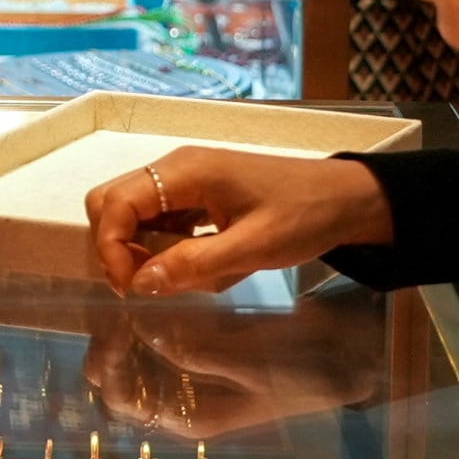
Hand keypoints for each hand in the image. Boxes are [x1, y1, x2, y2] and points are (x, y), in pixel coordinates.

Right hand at [85, 149, 393, 296]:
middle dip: (115, 246)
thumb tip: (139, 284)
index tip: (131, 288)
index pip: (115, 204)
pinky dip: (158, 245)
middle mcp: (175, 169)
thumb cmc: (306, 215)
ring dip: (137, 248)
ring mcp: (183, 181)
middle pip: (111, 202)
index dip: (111, 248)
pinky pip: (156, 219)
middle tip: (143, 284)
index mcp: (185, 172)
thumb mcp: (254, 247)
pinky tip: (189, 264)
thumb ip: (194, 265)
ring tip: (171, 277)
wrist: (347, 198)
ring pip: (130, 212)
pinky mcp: (194, 195)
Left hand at [86, 293, 387, 438]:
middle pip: (117, 382)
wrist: (342, 356)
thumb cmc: (304, 369)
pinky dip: (139, 320)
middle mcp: (180, 403)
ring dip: (119, 332)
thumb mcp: (256, 365)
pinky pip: (150, 338)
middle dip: (108, 347)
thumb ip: (202, 355)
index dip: (112, 366)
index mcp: (191, 419)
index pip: (125, 401)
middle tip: (117, 307)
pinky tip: (144, 293)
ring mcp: (185, 377)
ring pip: (128, 358)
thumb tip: (151, 337)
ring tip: (127, 296)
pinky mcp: (193, 349)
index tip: (118, 327)